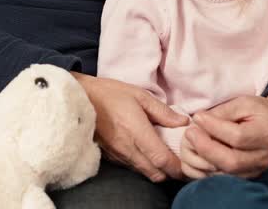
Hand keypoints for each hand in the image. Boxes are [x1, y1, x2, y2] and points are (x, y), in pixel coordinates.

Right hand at [72, 73, 187, 181]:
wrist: (78, 99)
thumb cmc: (109, 93)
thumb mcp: (138, 94)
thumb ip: (162, 111)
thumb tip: (183, 122)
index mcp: (136, 132)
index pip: (162, 160)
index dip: (177, 167)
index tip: (188, 162)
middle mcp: (127, 148)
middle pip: (155, 173)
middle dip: (171, 172)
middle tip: (181, 161)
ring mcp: (118, 155)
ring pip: (144, 173)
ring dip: (158, 170)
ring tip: (167, 156)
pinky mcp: (111, 157)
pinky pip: (133, 167)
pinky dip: (145, 165)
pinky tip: (148, 153)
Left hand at [182, 88, 267, 177]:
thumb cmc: (261, 111)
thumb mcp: (244, 103)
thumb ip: (223, 112)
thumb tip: (199, 121)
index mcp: (266, 134)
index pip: (237, 137)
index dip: (214, 128)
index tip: (198, 117)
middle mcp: (263, 156)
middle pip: (231, 161)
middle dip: (206, 148)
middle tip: (190, 133)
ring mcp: (256, 169)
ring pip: (225, 173)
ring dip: (202, 159)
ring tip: (191, 143)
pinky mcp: (247, 176)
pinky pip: (223, 178)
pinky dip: (206, 168)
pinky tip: (198, 154)